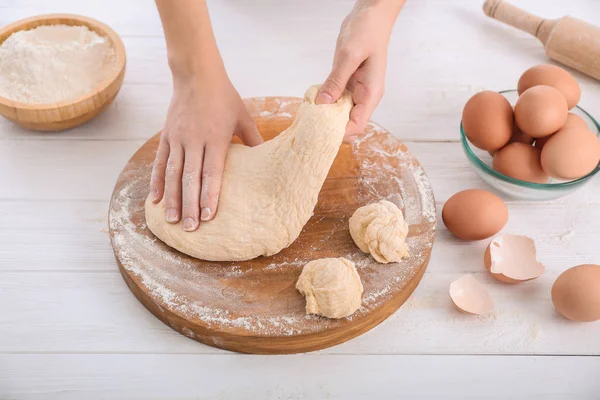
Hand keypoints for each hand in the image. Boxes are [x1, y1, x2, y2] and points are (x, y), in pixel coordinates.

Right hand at [150, 75, 262, 231]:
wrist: (197, 74)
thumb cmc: (224, 97)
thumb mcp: (243, 116)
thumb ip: (253, 140)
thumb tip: (266, 160)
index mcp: (215, 137)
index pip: (212, 172)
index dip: (209, 195)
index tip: (207, 216)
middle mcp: (194, 139)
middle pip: (190, 178)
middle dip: (189, 204)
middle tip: (190, 228)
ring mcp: (177, 138)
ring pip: (173, 173)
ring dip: (172, 198)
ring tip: (172, 220)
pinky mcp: (166, 136)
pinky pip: (160, 162)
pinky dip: (157, 181)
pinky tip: (156, 199)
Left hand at [317, 1, 402, 140]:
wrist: (372, 13)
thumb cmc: (367, 31)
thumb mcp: (349, 55)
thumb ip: (336, 80)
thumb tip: (324, 103)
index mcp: (371, 93)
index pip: (358, 126)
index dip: (340, 133)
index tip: (321, 132)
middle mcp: (365, 95)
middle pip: (348, 123)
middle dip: (330, 126)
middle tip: (310, 125)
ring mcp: (356, 89)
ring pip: (340, 112)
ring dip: (326, 114)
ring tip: (309, 114)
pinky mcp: (348, 82)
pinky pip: (336, 98)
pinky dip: (325, 101)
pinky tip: (313, 100)